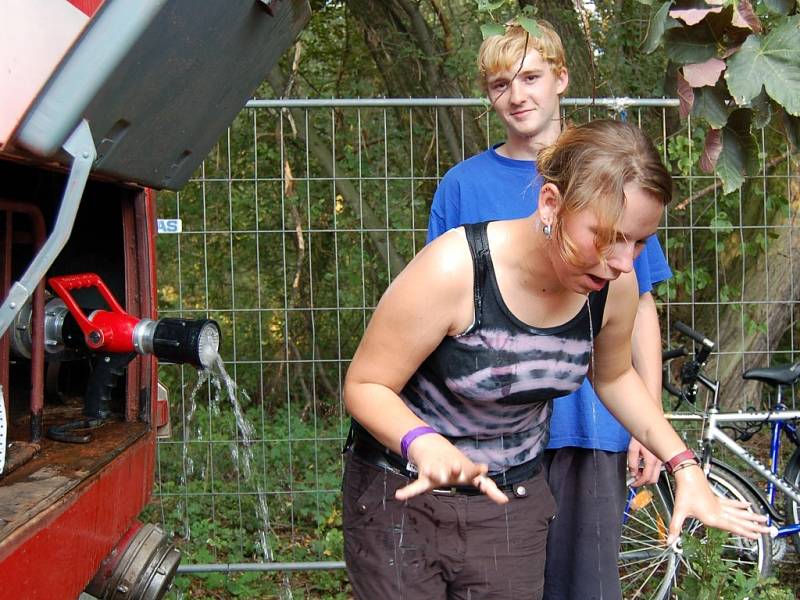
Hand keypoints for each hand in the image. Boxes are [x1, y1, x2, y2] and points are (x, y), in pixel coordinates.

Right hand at [394, 433, 508, 504]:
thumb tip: (506, 501)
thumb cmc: (457, 466)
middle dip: (457, 469)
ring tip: (437, 475)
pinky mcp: (425, 475)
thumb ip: (489, 488)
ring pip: (437, 473)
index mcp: (464, 470)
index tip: (485, 468)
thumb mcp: (471, 475)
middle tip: (458, 468)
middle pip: (455, 469)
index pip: (474, 473)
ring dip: (437, 473)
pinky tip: (399, 496)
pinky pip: (416, 486)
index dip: (478, 472)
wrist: (433, 447)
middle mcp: (451, 468)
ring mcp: (438, 470)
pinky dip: (408, 492)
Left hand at [627, 438, 661, 486]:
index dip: (638, 483)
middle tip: (635, 480)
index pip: (646, 477)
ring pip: (656, 475)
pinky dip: (650, 471)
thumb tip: (633, 473)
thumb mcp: (632, 449)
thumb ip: (632, 463)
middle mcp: (659, 461)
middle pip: (654, 479)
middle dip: (644, 482)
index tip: (633, 484)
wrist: (651, 426)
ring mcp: (661, 460)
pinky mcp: (661, 458)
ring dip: (647, 477)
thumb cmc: (642, 434)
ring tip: (638, 472)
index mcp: (652, 460)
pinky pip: (657, 469)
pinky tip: (643, 466)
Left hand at [667, 464, 768, 544]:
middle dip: (754, 527)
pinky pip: (732, 503)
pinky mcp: (717, 498)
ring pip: (739, 512)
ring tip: (763, 520)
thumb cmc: (684, 492)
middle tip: (768, 531)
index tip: (757, 537)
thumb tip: (669, 541)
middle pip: (740, 520)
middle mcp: (718, 511)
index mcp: (712, 516)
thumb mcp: (678, 511)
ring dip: (751, 516)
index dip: (745, 532)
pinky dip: (740, 505)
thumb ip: (675, 528)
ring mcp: (719, 504)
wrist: (687, 475)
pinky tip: (748, 505)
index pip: (732, 527)